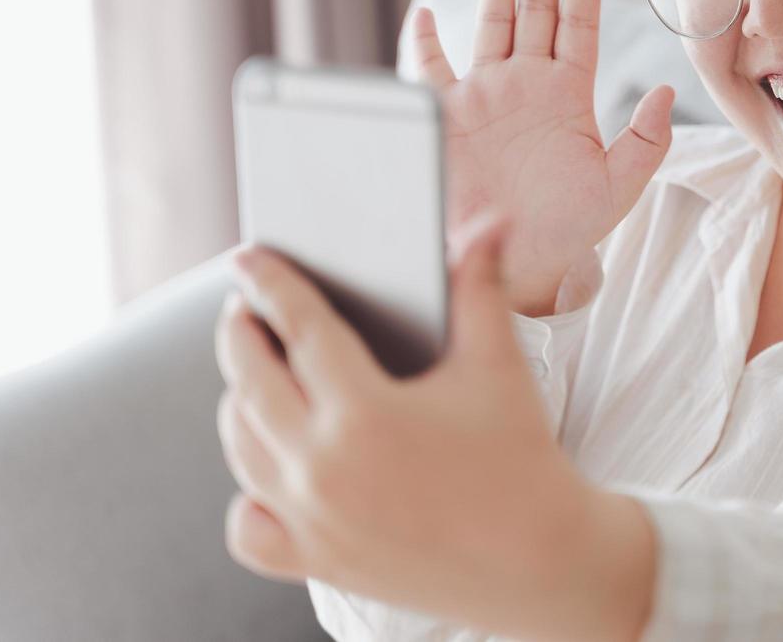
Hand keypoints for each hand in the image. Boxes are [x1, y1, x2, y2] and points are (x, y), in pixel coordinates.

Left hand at [214, 218, 654, 640]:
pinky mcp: (317, 560)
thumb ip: (481, 284)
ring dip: (238, 398)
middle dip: (241, 331)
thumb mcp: (499, 363)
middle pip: (249, 380)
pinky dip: (250, 490)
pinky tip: (273, 463)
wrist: (544, 562)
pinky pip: (248, 525)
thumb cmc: (523, 456)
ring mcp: (313, 519)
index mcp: (365, 410)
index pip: (299, 327)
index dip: (270, 283)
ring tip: (258, 370)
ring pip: (241, 444)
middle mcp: (323, 467)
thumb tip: (491, 221)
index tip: (248, 257)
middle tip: (248, 305)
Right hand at [412, 0, 674, 314]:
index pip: (579, 29)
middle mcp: (526, 88)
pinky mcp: (446, 117)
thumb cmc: (562, 234)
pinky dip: (424, 43)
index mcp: (568, 98)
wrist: (508, 267)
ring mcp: (485, 98)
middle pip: (536, 12)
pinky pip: (430, 72)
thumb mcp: (615, 190)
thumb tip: (665, 92)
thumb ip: (644, 143)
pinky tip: (425, 13)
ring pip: (492, 27)